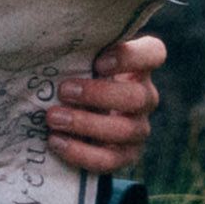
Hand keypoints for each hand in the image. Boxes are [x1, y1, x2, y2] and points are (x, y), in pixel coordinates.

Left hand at [45, 34, 165, 175]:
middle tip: (64, 91)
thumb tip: (49, 43)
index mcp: (139, 67)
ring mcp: (138, 128)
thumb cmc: (76, 78)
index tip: (99, 62)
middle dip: (99, 95)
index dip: (130, 58)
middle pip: (138, 97)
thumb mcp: (80, 61)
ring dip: (86, 124)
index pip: (154, 53)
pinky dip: (81, 152)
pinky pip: (110, 160)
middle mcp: (145, 96)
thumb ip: (78, 52)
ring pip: (125, 130)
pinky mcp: (126, 156)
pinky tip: (56, 142)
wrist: (75, 120)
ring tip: (53, 118)